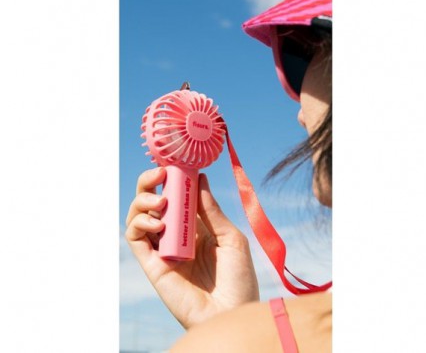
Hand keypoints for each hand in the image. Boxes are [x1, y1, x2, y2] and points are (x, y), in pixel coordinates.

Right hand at [125, 167, 259, 328]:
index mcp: (196, 228)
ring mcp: (162, 249)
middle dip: (151, 183)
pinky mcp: (152, 264)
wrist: (231, 314)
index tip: (175, 163)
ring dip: (144, 201)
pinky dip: (139, 223)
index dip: (172, 179)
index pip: (177, 197)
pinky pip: (135, 238)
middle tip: (159, 173)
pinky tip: (157, 221)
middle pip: (153, 202)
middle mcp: (176, 236)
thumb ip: (211, 211)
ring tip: (161, 201)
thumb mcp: (230, 238)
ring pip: (139, 217)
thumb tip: (200, 179)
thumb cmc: (238, 278)